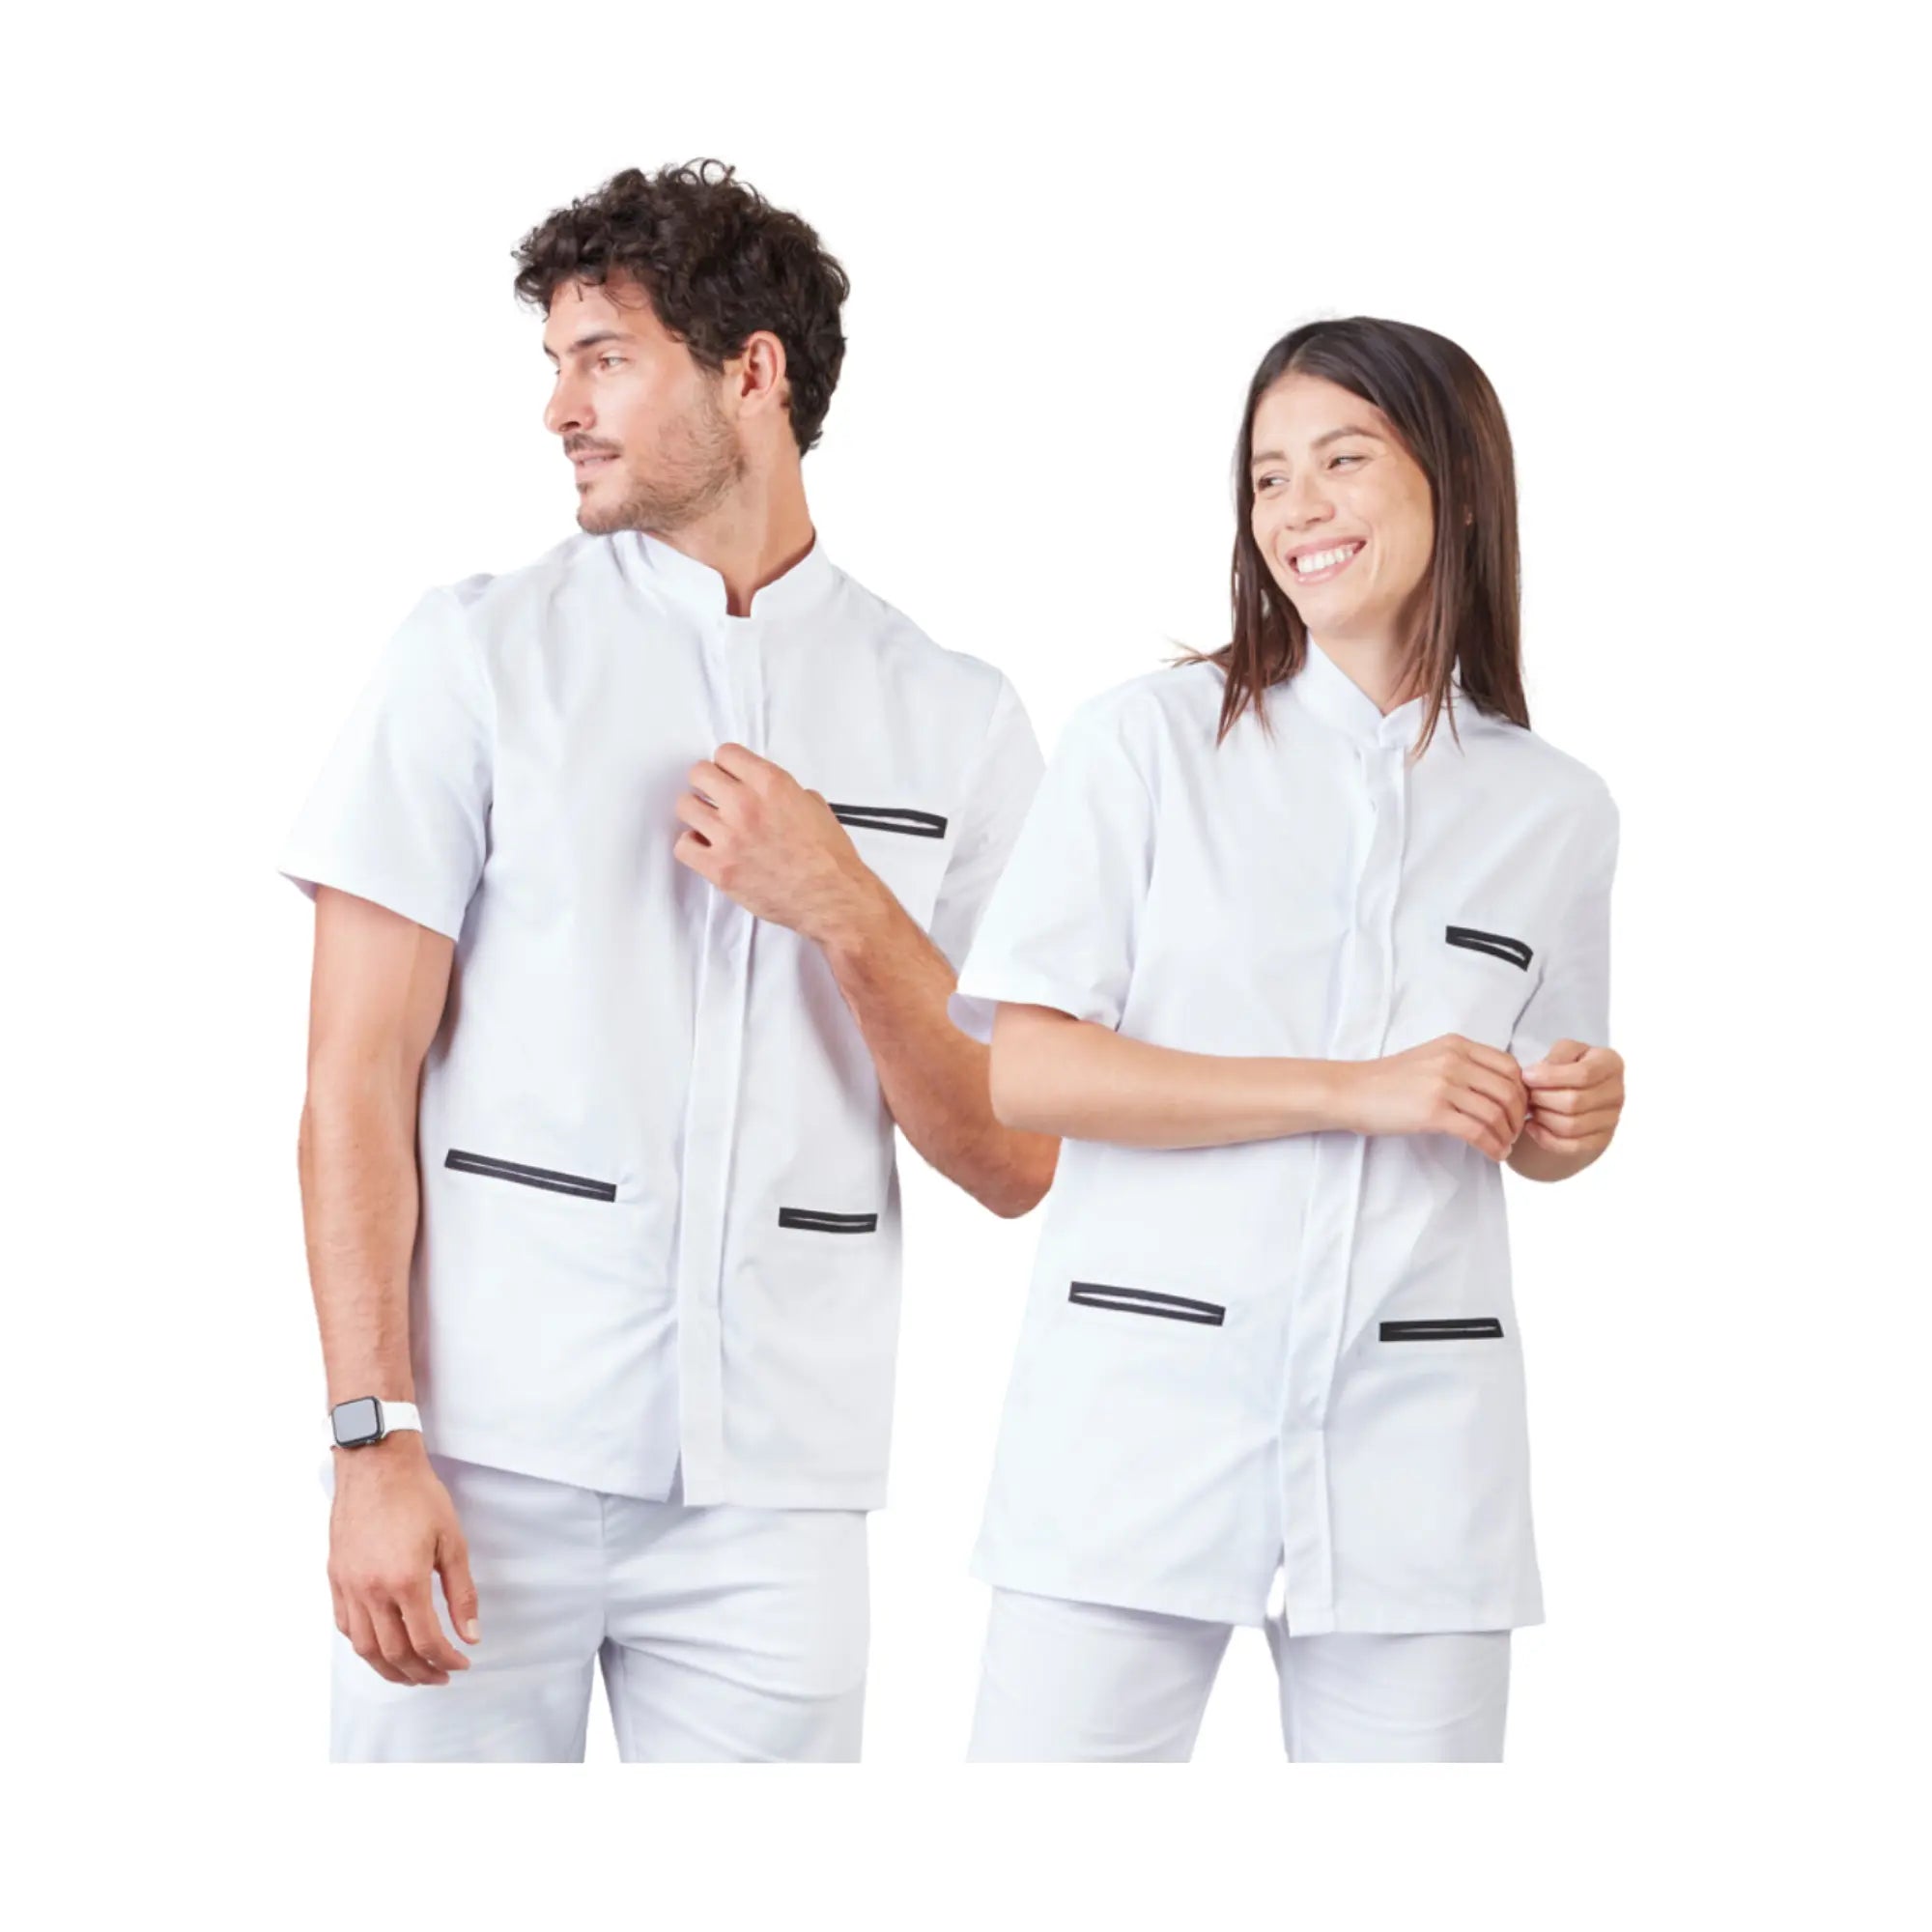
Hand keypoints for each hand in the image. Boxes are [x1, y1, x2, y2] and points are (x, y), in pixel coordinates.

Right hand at [328, 1433, 478, 1685]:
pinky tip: (381, 1647)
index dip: (447, 1659)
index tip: (462, 1662)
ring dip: (389, 1669)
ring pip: (365, 1648)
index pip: (426, 1641)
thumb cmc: (418, 1496)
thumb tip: (471, 1634)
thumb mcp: (452, 1541)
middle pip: (394, 1653)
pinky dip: (364, 1646)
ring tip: (412, 1674)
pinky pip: (345, 1626)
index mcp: (404, 1581)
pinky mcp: (335, 1578)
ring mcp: (348, 1586)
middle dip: (421, 1672)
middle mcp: (371, 1590)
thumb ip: (462, 1593)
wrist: (376, 1464)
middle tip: (441, 1676)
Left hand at [673, 743, 890, 946]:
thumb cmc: (829, 858)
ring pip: (685, 806)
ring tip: (711, 826)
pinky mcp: (718, 868)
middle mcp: (745, 804)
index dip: (726, 766)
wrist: (832, 897)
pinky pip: (683, 846)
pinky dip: (692, 846)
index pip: (725, 753)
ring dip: (697, 814)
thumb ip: (784, 792)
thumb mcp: (814, 807)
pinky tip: (708, 850)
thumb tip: (768, 794)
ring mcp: (728, 836)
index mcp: (771, 784)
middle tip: (715, 799)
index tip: (728, 777)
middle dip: (707, 785)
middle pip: (699, 774)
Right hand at [1343, 1034, 1528, 1160]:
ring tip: (1504, 1147)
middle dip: (1518, 1117)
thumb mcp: (1430, 1058)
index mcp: (1456, 1045)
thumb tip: (1499, 1088)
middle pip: (1508, 1090)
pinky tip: (1493, 1154)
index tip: (1517, 1109)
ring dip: (1507, 1135)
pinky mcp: (1433, 1112)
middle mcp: (1453, 1061)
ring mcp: (1443, 1085)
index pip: (1509, 1065)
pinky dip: (1492, 1146)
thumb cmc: (1388, 1080)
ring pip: (1496, 1113)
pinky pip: (1477, 1132)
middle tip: (1514, 1133)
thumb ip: (1463, 1065)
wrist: (1351, 1091)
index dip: (1522, 1091)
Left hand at [1519, 1039, 1623, 1157]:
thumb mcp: (1564, 1050)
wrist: (1579, 1088)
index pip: (1583, 1074)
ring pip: (1571, 1126)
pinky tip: (1532, 1126)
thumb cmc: (1571, 1065)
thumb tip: (1534, 1075)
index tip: (1527, 1076)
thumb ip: (1554, 1058)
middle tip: (1526, 1093)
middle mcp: (1617, 1093)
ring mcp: (1611, 1120)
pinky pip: (1571, 1146)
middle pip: (1574, 1102)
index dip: (1550, 1076)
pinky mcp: (1600, 1140)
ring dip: (1542, 1117)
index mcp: (1611, 1064)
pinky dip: (1545, 1138)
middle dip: (1542, 1098)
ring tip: (1530, 1107)